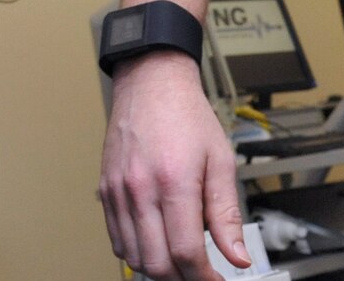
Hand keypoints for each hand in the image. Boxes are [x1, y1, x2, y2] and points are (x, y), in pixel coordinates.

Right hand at [100, 52, 247, 279]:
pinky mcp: (106, 190)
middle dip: (182, 278)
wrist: (151, 82)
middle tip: (201, 273)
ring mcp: (118, 191)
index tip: (217, 279)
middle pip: (157, 263)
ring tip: (180, 260)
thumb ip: (227, 213)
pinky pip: (116, 239)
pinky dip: (136, 252)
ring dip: (159, 268)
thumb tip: (237, 255)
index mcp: (173, 181)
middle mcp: (140, 189)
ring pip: (133, 257)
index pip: (185, 252)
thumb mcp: (220, 160)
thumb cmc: (185, 114)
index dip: (204, 277)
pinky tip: (156, 243)